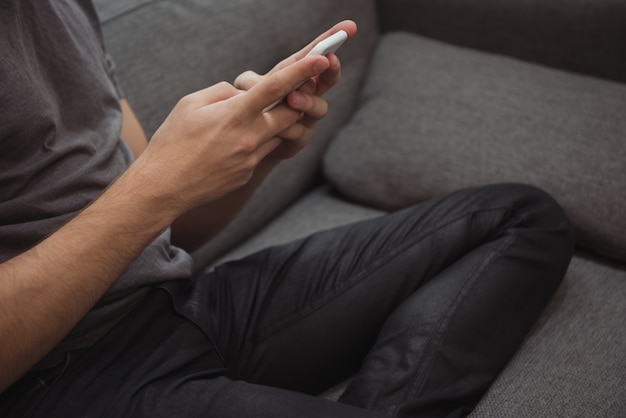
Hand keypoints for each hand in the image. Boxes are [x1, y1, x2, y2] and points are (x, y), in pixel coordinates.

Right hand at [139, 55, 330, 213]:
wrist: (164, 187)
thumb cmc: (172, 141)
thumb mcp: (190, 104)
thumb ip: (222, 92)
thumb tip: (242, 92)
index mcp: (234, 115)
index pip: (275, 88)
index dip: (301, 72)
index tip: (320, 60)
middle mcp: (249, 138)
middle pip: (290, 114)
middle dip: (296, 100)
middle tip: (293, 92)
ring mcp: (251, 159)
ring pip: (278, 134)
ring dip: (272, 123)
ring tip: (242, 122)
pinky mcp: (248, 173)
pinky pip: (263, 151)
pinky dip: (256, 141)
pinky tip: (229, 145)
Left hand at [234, 20, 356, 159]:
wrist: (245, 143)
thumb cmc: (247, 109)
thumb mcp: (245, 90)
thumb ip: (249, 83)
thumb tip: (253, 85)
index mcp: (295, 75)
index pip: (314, 54)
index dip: (331, 39)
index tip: (349, 27)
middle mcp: (308, 94)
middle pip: (328, 79)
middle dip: (330, 70)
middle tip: (327, 61)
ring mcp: (306, 118)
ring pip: (319, 108)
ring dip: (308, 100)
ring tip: (292, 98)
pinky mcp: (299, 139)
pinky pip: (300, 132)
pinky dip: (289, 128)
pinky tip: (278, 129)